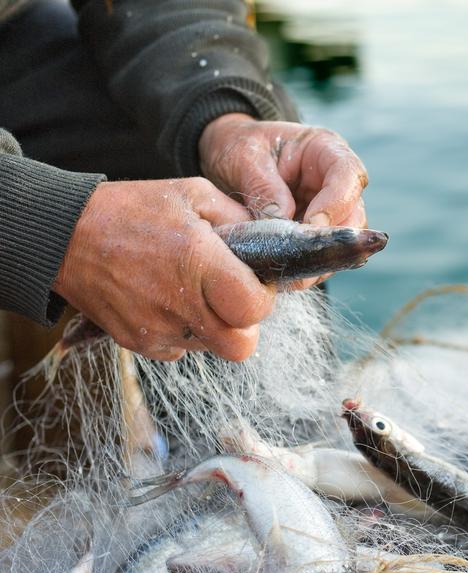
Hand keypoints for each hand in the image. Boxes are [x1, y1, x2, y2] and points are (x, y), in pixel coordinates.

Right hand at [52, 178, 275, 361]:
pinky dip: (183, 331)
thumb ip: (239, 218)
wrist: (64, 234)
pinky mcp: (137, 342)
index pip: (255, 310)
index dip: (263, 299)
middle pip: (240, 346)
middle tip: (233, 299)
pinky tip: (168, 300)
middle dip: (245, 325)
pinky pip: (179, 350)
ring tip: (194, 291)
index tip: (254, 283)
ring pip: (211, 348)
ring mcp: (156, 329)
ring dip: (214, 326)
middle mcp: (179, 303)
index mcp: (198, 263)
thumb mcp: (192, 194)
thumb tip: (271, 240)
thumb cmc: (131, 209)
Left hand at [198, 114, 368, 287]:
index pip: (348, 176)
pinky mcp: (315, 232)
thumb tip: (282, 224)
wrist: (226, 157)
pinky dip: (308, 267)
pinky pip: (322, 254)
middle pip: (354, 214)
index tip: (311, 226)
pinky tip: (288, 276)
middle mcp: (335, 181)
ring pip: (343, 241)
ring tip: (293, 274)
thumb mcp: (244, 157)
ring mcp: (328, 209)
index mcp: (325, 150)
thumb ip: (264, 187)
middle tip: (303, 259)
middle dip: (332, 240)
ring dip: (321, 260)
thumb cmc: (238, 145)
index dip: (336, 204)